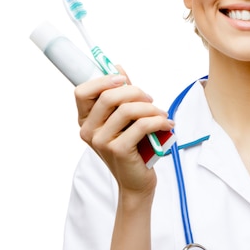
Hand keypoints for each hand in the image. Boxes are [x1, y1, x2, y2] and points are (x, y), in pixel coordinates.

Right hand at [74, 70, 173, 193]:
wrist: (136, 182)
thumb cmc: (132, 149)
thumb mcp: (123, 121)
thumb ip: (120, 96)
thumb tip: (117, 67)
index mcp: (86, 121)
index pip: (82, 92)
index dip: (103, 80)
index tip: (124, 80)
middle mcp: (89, 131)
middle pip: (108, 97)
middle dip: (135, 92)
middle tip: (151, 100)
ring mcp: (101, 141)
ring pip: (128, 110)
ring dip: (151, 108)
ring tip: (162, 114)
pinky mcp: (118, 150)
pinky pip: (141, 125)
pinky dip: (158, 120)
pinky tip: (167, 124)